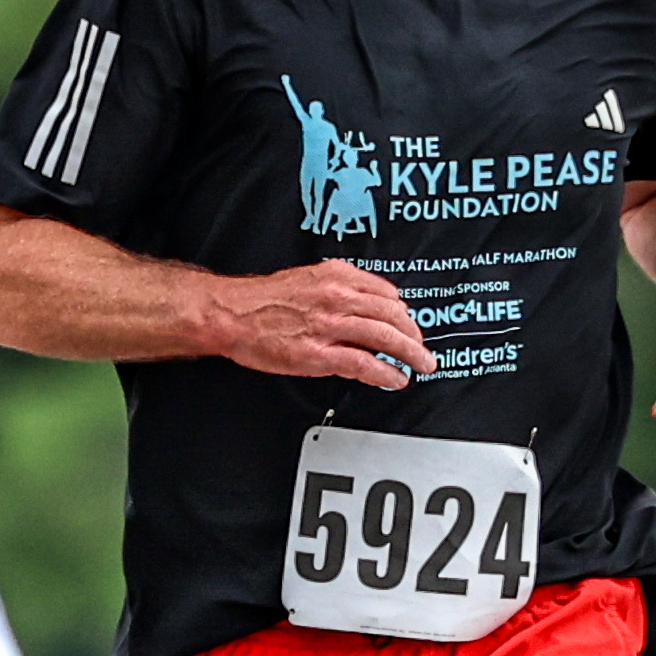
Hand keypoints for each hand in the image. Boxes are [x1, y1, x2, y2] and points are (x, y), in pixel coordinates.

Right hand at [203, 261, 436, 393]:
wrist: (232, 314)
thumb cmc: (262, 300)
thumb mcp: (306, 279)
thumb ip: (336, 286)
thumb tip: (362, 301)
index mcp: (336, 277)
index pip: (385, 292)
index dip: (402, 311)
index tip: (408, 323)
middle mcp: (337, 298)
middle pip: (392, 315)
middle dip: (414, 334)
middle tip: (423, 348)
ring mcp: (329, 326)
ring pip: (385, 338)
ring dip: (410, 353)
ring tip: (421, 364)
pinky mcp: (319, 354)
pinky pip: (364, 363)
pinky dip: (385, 372)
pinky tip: (395, 378)